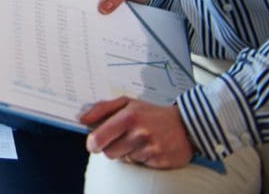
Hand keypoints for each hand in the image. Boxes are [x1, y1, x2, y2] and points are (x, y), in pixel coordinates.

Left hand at [80, 97, 196, 168]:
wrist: (186, 125)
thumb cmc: (152, 113)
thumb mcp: (127, 103)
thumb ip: (102, 108)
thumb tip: (82, 119)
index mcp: (128, 117)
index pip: (99, 138)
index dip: (92, 143)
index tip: (93, 143)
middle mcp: (140, 133)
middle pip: (109, 153)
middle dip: (110, 147)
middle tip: (120, 139)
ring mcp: (151, 149)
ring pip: (124, 159)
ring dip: (127, 152)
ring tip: (138, 141)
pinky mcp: (160, 162)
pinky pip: (139, 165)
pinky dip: (141, 158)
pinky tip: (149, 147)